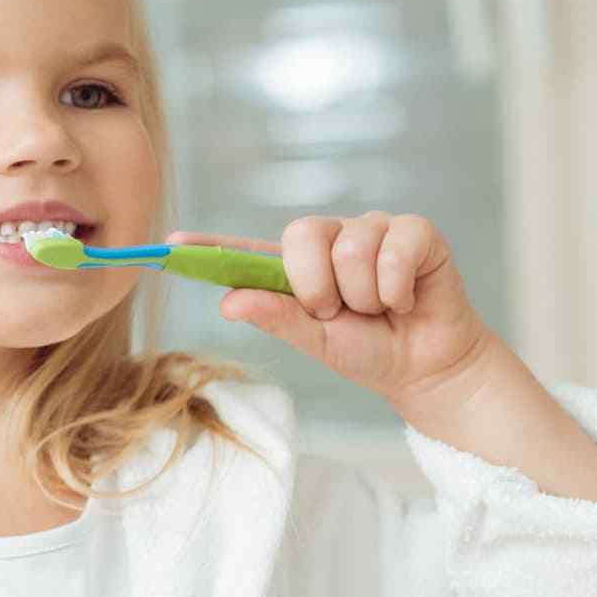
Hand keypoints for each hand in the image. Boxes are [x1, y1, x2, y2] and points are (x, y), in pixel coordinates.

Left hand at [175, 212, 500, 418]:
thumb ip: (276, 317)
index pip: (246, 249)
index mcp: (295, 265)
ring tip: (376, 309)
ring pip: (351, 246)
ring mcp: (371, 230)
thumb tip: (228, 299)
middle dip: (316, 285)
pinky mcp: (415, 231)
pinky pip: (394, 247)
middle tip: (337, 311)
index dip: (210, 245)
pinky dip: (396, 286)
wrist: (425, 366)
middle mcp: (330, 239)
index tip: (172, 248)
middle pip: (301, 233)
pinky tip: (404, 299)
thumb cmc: (367, 349)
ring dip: (363, 294)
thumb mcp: (314, 341)